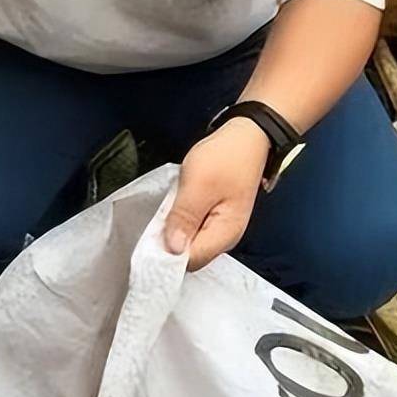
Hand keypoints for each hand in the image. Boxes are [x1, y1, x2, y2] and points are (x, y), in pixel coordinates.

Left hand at [163, 117, 270, 270]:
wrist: (247, 136)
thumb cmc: (224, 158)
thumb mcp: (199, 185)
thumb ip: (184, 218)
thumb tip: (172, 250)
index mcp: (224, 235)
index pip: (191, 261)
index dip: (168, 253)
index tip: (149, 238)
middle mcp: (225, 238)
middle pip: (191, 254)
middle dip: (170, 241)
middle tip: (155, 220)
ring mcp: (221, 226)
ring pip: (191, 240)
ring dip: (175, 229)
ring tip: (163, 210)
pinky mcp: (216, 215)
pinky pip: (194, 226)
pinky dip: (182, 219)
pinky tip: (174, 206)